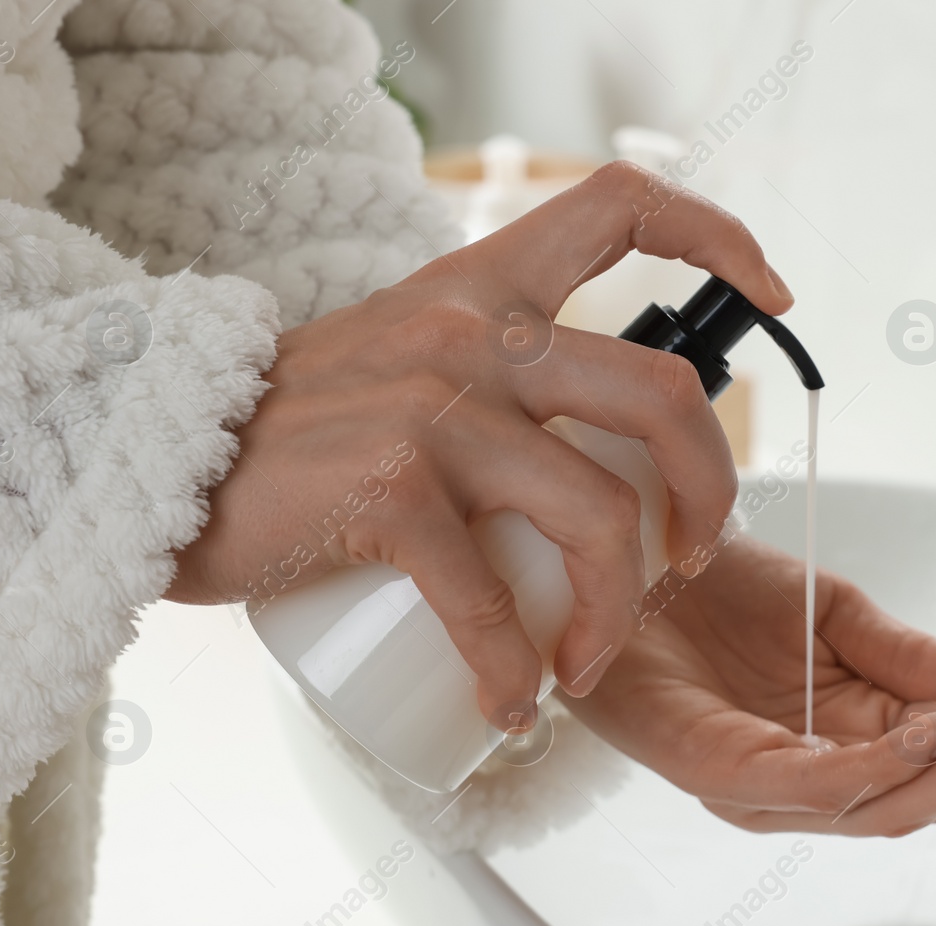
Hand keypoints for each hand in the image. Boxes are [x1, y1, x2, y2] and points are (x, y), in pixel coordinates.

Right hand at [169, 163, 793, 722]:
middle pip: (662, 395)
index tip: (775, 293)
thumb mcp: (404, 359)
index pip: (621, 208)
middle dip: (712, 490)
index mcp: (485, 287)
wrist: (160, 460)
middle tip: (691, 559)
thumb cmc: (296, 430)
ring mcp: (433, 409)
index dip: (718, 237)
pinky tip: (512, 707)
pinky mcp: (389, 492)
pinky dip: (516, 673)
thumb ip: (491, 372)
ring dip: (617, 616)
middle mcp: (472, 333)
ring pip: (599, 516)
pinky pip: (490, 603)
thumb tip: (596, 454)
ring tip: (586, 668)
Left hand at [561, 536, 935, 835]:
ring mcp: (764, 785)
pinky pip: (813, 788)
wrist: (630, 550)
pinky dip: (880, 769)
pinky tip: (931, 733)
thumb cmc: (715, 591)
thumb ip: (919, 663)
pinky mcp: (718, 773)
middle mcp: (809, 779)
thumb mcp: (842, 616)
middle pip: (926, 799)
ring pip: (883, 805)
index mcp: (842, 743)